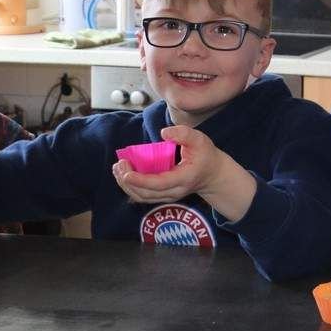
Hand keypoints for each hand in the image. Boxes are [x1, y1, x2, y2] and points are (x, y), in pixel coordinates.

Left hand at [112, 125, 226, 204]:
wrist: (213, 175)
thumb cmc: (206, 155)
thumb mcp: (200, 140)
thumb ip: (183, 134)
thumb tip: (163, 133)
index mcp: (184, 178)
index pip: (160, 184)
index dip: (141, 180)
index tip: (125, 173)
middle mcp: (175, 191)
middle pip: (146, 193)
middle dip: (128, 181)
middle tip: (119, 165)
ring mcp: (169, 196)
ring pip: (142, 197)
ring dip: (126, 185)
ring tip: (117, 169)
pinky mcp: (163, 196)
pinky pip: (143, 196)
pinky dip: (131, 187)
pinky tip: (124, 175)